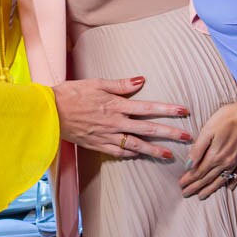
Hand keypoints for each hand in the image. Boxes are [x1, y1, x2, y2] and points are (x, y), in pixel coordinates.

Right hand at [53, 77, 191, 160]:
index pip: (148, 107)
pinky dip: (131, 154)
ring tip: (169, 155)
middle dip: (169, 133)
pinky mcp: (98, 145)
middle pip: (147, 129)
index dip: (167, 109)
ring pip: (136, 145)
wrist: (49, 112)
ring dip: (154, 150)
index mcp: (116, 105)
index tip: (184, 111)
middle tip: (187, 137)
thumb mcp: (97, 83)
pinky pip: (119, 152)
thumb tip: (142, 80)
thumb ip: (121, 84)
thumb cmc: (72, 93)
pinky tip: (141, 156)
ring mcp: (107, 136)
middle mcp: (115, 122)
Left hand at [179, 102, 236, 198]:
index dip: (189, 180)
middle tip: (186, 194)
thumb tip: (189, 165)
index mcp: (214, 155)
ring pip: (221, 180)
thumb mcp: (207, 130)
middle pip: (207, 179)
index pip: (198, 172)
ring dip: (210, 189)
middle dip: (195, 187)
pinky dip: (232, 182)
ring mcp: (236, 161)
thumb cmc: (226, 118)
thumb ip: (198, 149)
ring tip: (202, 196)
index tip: (180, 185)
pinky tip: (229, 188)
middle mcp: (225, 162)